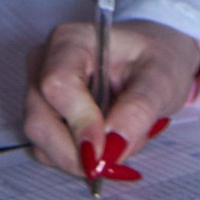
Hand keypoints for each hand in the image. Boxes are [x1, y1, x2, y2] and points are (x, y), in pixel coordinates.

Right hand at [24, 19, 199, 185]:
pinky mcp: (43, 114)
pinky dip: (77, 157)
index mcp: (71, 40)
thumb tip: (112, 148)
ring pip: (41, 141)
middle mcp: (44, 62)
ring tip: (120, 140)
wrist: (154, 60)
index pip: (57, 85)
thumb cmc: (157, 60)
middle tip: (117, 159)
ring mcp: (38, 89)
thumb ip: (138, 110)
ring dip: (81, 156)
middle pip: (39, 120)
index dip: (79, 122)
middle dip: (77, 151)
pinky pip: (49, 150)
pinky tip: (105, 143)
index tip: (107, 151)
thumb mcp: (161, 80)